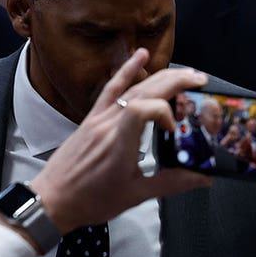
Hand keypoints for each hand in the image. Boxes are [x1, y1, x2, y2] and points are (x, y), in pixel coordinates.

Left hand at [31, 49, 211, 235]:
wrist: (52, 201)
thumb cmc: (90, 200)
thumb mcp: (136, 195)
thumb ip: (172, 183)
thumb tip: (203, 178)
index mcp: (119, 145)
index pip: (142, 109)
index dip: (165, 112)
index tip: (173, 128)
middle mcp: (108, 126)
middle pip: (144, 91)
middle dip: (177, 82)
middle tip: (200, 81)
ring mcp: (99, 119)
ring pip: (133, 88)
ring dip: (162, 77)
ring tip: (186, 74)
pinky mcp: (93, 118)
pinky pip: (111, 88)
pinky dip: (127, 70)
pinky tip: (141, 55)